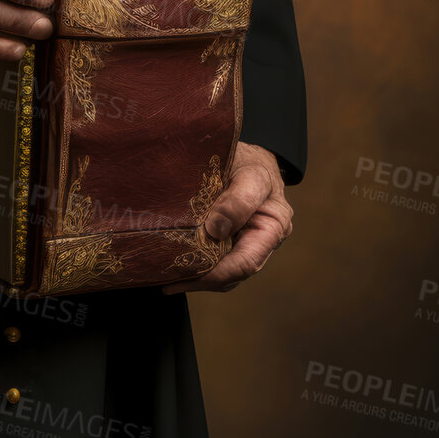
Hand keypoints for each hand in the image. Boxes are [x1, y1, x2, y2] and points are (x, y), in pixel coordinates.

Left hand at [163, 141, 293, 295]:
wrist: (247, 155)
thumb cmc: (251, 161)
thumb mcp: (249, 174)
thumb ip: (238, 200)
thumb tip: (215, 231)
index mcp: (273, 228)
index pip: (245, 263)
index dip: (216, 274)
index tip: (187, 270)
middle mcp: (261, 242)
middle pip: (232, 273)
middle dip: (201, 279)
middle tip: (167, 282)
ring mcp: (244, 242)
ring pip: (221, 272)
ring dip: (195, 276)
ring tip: (165, 279)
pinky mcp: (229, 240)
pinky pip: (214, 260)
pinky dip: (196, 265)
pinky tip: (174, 266)